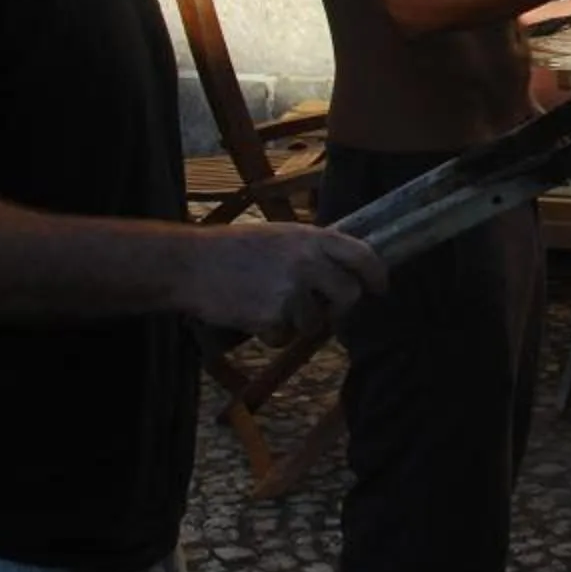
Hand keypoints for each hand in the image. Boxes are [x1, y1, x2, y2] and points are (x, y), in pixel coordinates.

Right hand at [187, 224, 384, 342]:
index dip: (376, 275)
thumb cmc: (233, 248)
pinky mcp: (272, 317)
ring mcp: (291, 290)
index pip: (362, 255)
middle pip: (348, 295)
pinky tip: (253, 314)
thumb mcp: (280, 234)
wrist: (191, 264)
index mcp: (311, 237)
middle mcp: (307, 262)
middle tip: (325, 310)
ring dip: (298, 322)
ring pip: (316, 322)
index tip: (379, 288)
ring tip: (270, 304)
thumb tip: (343, 267)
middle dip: (340, 307)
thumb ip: (312, 248)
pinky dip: (272, 333)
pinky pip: (285, 337)